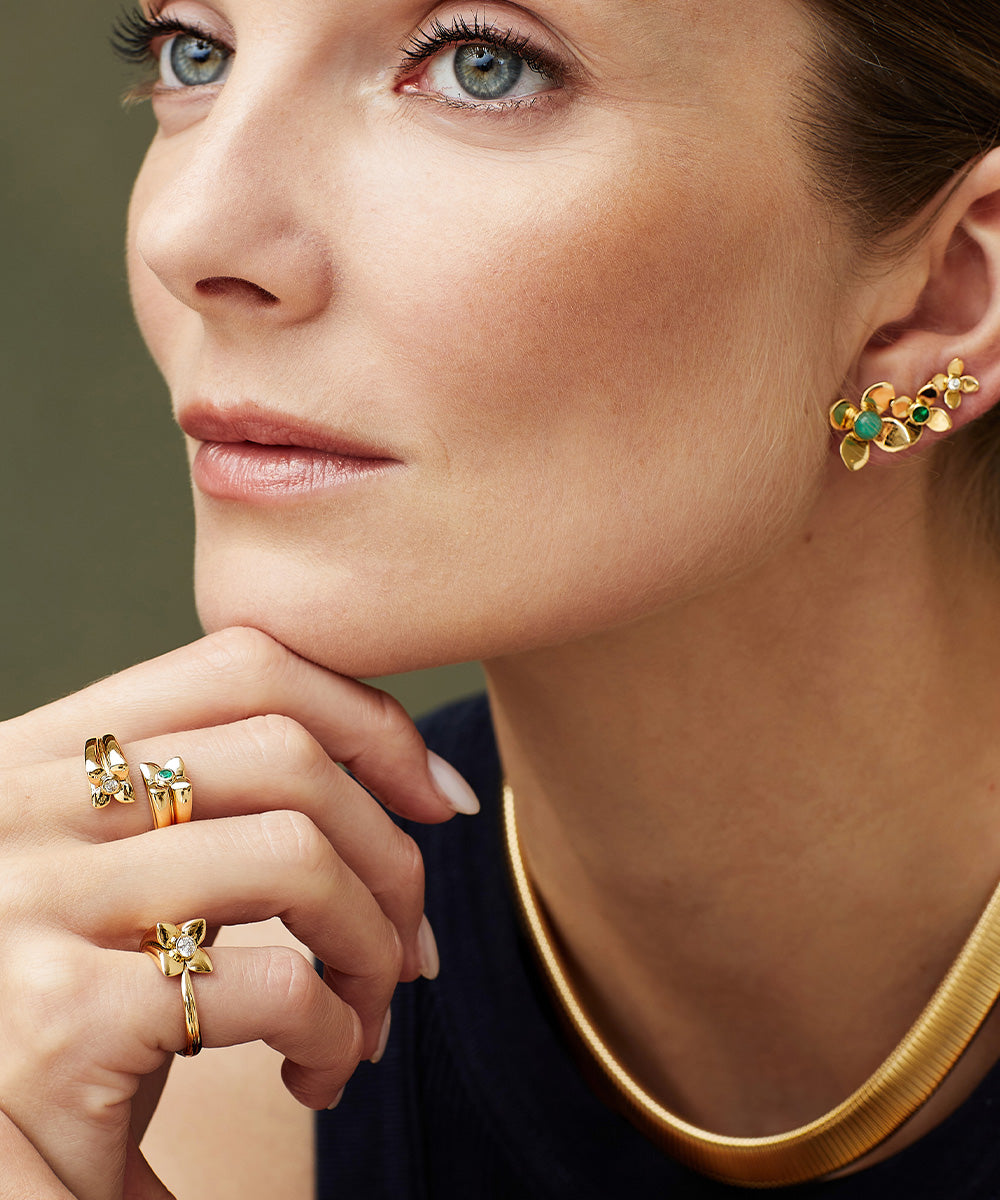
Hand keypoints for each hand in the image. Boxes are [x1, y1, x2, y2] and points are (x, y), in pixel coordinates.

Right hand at [0, 627, 475, 1199]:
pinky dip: (336, 1032)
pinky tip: (316, 1072)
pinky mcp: (63, 1020)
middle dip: (390, 854)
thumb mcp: (122, 870)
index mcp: (46, 750)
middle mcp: (25, 802)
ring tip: (367, 1009)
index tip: (434, 797)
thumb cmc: (75, 1002)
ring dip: (373, 946)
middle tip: (411, 944)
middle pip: (289, 756)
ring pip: (298, 859)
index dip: (368, 721)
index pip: (245, 663)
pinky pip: (279, 987)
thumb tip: (412, 776)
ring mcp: (35, 902)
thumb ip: (214, 803)